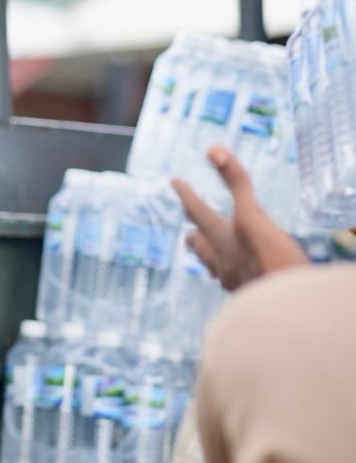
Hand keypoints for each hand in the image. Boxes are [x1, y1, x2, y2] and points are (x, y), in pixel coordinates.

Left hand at [172, 146, 307, 291]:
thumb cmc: (272, 262)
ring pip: (216, 268)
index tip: (175, 181)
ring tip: (207, 259)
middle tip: (188, 232)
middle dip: (196, 235)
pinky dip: (231, 278)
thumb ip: (236, 182)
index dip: (187, 194)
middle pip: (203, 245)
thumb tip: (214, 150)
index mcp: (224, 239)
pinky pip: (234, 285)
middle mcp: (224, 261)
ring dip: (209, 258)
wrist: (287, 312)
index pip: (198, 211)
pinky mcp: (252, 298)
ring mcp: (236, 282)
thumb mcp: (254, 216)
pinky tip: (236, 283)